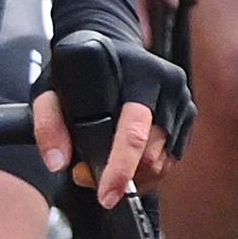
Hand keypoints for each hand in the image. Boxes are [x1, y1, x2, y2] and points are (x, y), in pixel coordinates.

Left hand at [31, 33, 185, 205]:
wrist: (111, 42)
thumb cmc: (78, 70)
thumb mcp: (49, 88)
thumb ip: (47, 124)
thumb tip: (58, 164)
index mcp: (139, 75)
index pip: (134, 132)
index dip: (120, 169)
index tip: (106, 196)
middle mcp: (168, 86)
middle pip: (152, 153)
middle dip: (121, 176)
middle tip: (85, 174)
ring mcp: (184, 99)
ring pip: (164, 160)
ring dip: (134, 175)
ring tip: (104, 166)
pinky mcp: (190, 112)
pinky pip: (172, 156)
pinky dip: (149, 169)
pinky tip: (126, 160)